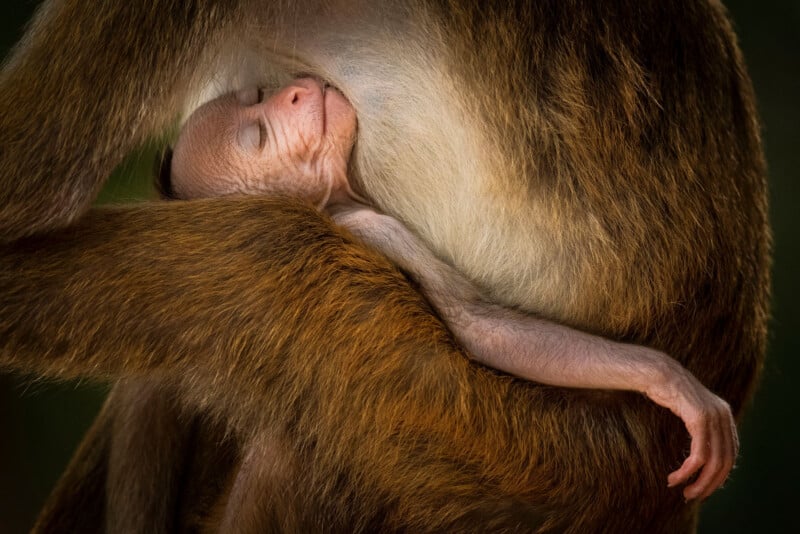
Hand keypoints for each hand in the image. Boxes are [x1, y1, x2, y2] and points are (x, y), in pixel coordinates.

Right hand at [644, 361, 738, 500]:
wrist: (656, 371)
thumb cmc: (666, 391)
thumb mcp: (690, 409)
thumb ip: (701, 426)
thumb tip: (701, 451)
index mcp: (725, 414)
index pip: (731, 454)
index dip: (719, 475)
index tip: (703, 486)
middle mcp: (724, 415)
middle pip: (725, 462)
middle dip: (710, 484)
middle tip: (693, 495)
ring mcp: (714, 416)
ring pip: (713, 462)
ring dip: (698, 482)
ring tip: (684, 491)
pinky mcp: (700, 419)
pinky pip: (698, 455)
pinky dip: (688, 471)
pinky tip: (676, 477)